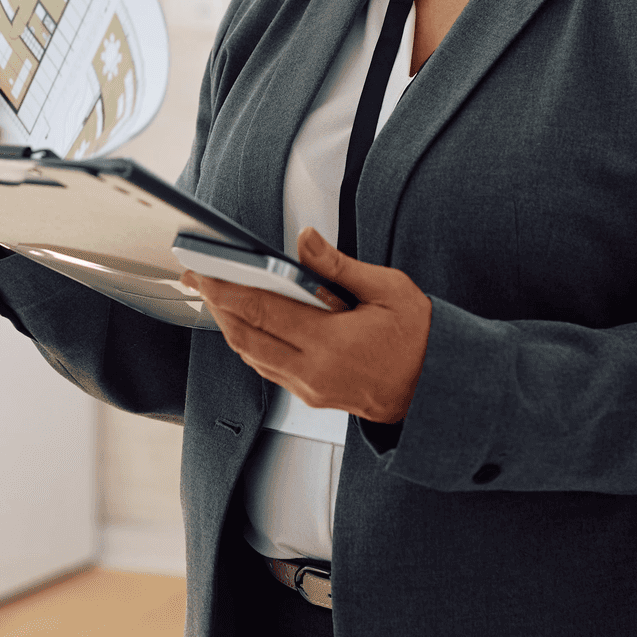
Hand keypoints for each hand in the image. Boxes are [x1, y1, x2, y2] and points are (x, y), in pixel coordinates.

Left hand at [183, 227, 432, 424]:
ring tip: (216, 296)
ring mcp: (310, 388)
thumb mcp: (388, 290)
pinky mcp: (312, 396)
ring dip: (231, 326)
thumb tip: (305, 240)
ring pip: (253, 355)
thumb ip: (339, 266)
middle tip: (198, 278)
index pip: (263, 312)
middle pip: (247, 336)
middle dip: (217, 306)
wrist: (438, 389)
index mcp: (331, 343)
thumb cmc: (420, 338)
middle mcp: (314, 371)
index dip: (227, 291)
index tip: (204, 273)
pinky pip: (268, 368)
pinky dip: (251, 343)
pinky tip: (247, 323)